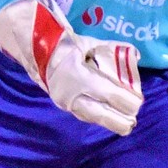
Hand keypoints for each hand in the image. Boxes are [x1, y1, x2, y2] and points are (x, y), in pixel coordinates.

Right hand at [0, 0, 141, 134]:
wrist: (30, 47)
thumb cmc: (60, 41)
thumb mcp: (86, 42)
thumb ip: (110, 49)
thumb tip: (134, 55)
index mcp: (77, 75)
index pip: (106, 92)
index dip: (123, 100)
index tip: (137, 103)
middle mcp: (69, 92)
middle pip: (98, 112)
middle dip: (117, 120)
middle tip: (132, 123)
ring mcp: (63, 100)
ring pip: (89, 115)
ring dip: (108, 122)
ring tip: (125, 126)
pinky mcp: (61, 102)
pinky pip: (81, 113)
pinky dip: (95, 117)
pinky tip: (106, 119)